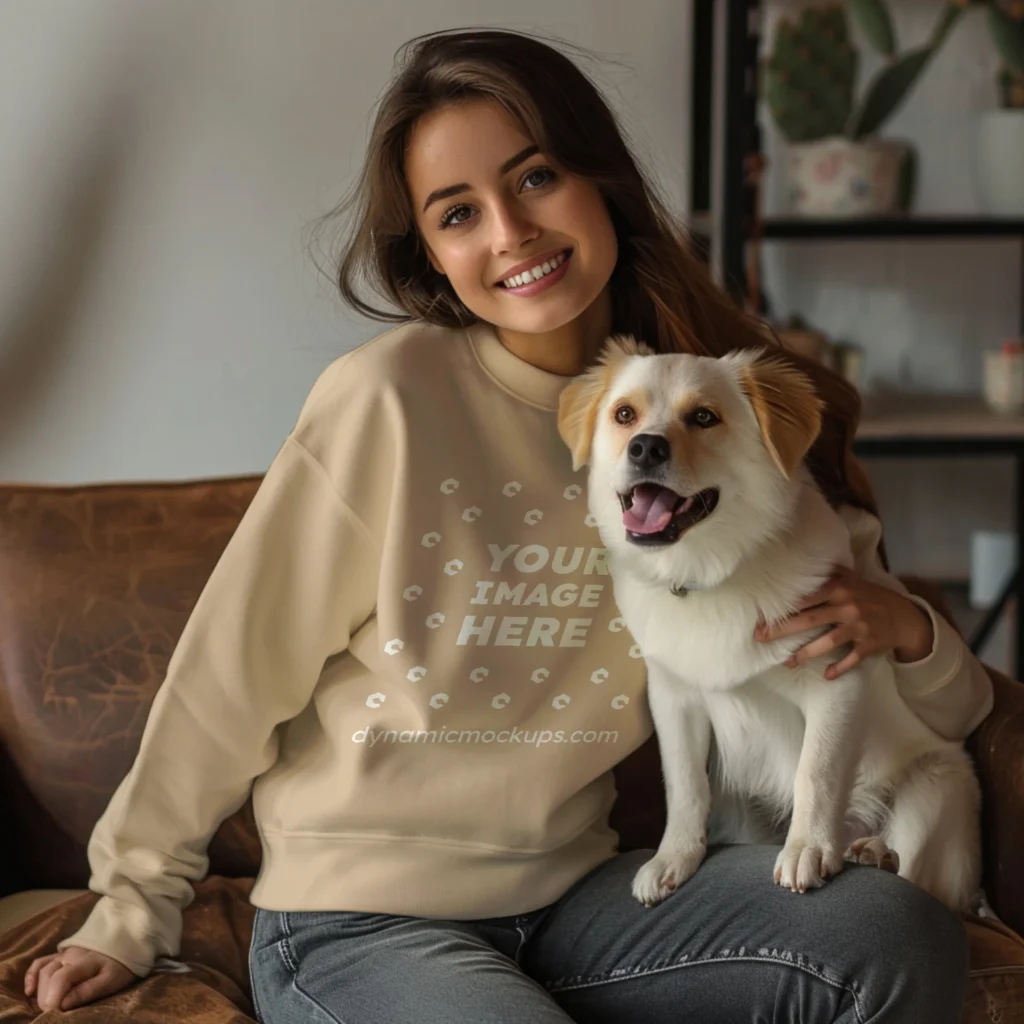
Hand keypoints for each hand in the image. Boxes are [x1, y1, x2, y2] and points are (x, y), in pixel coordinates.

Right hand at [24, 945, 135, 1011]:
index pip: (60, 978)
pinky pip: (41, 962)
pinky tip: (29, 991)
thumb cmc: (122, 964)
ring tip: (48, 1006)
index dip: (53, 999)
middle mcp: (71, 955)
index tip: (55, 1014)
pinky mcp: (63, 953)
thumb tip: (63, 1005)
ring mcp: (65, 953)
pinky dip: (32, 976)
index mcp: (85, 961)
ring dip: (41, 990)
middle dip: (47, 998)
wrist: (129, 941)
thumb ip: (87, 991)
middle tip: (55, 1012)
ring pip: (43, 970)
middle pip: (49, 976)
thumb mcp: (111, 981)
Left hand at [753, 566, 933, 678]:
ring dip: (806, 653)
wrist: (904, 616)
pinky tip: (826, 675)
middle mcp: (847, 606)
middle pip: (810, 619)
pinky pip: (852, 658)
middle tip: (760, 637)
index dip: (783, 606)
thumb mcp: (850, 579)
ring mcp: (859, 626)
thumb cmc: (869, 596)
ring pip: (828, 641)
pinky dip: (840, 667)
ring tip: (787, 662)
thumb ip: (827, 574)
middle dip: (783, 630)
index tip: (761, 614)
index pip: (806, 597)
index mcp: (839, 588)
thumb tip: (797, 565)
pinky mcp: (869, 644)